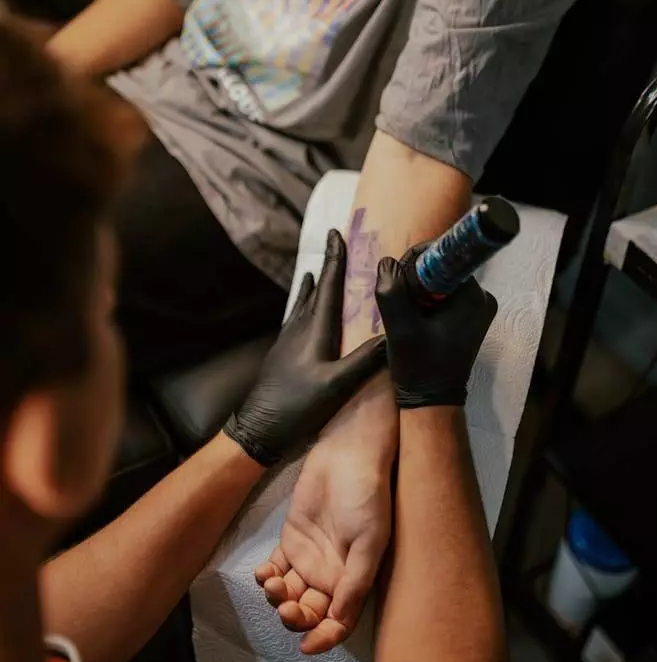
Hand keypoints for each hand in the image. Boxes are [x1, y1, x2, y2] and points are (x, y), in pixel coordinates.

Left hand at [224, 230, 384, 466]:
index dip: (335, 259)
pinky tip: (301, 314)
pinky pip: (297, 320)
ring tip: (317, 272)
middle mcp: (300, 329)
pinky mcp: (282, 354)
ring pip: (304, 305)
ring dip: (314, 287)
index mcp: (315, 330)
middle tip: (336, 245)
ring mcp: (288, 341)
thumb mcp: (337, 385)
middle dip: (329, 267)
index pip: (329, 286)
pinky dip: (304, 307)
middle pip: (317, 290)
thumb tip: (393, 335)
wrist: (258, 428)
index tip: (338, 233)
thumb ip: (364, 361)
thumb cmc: (297, 406)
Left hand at [255, 375, 395, 652]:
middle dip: (296, 617)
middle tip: (285, 607)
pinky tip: (262, 574)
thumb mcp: (370, 540)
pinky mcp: (291, 540)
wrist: (348, 454)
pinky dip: (266, 578)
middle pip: (310, 611)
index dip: (325, 638)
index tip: (306, 646)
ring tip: (272, 585)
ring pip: (289, 594)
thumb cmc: (367, 496)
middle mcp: (333, 574)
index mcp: (355, 580)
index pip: (339, 622)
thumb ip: (355, 582)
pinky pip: (276, 570)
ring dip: (277, 598)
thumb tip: (338, 622)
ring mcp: (310, 557)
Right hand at [376, 252, 497, 406]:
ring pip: (440, 281)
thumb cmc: (419, 367)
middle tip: (402, 306)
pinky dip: (428, 303)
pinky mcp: (471, 317)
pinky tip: (417, 322)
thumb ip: (392, 290)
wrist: (432, 399)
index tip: (399, 284)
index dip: (413, 263)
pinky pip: (445, 295)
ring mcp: (479, 308)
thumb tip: (389, 262)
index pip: (441, 256)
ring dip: (419, 293)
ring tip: (409, 317)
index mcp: (473, 296)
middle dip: (415, 281)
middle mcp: (482, 297)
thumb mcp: (399, 328)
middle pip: (440, 267)